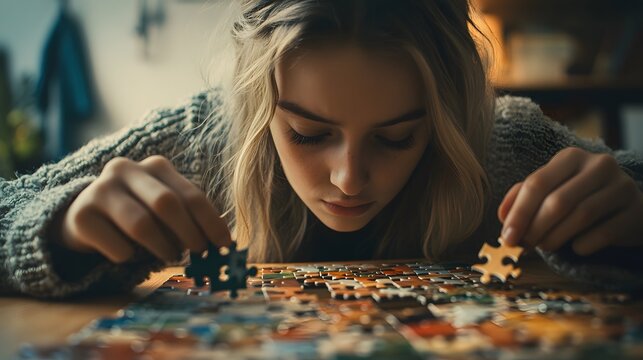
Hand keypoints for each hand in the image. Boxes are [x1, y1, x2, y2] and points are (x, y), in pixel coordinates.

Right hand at [58, 155, 231, 262]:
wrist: (84, 218)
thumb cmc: (138, 215)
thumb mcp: (164, 209)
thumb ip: (190, 219)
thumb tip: (221, 245)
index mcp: (156, 166)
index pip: (191, 194)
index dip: (211, 222)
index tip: (224, 245)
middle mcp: (126, 169)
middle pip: (166, 204)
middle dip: (188, 233)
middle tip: (198, 253)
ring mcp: (100, 189)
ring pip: (141, 224)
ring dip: (162, 247)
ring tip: (169, 256)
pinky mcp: (81, 215)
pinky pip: (117, 246)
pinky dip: (130, 257)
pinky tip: (129, 253)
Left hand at [498, 147, 642, 255]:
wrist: (629, 207)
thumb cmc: (581, 198)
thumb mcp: (552, 189)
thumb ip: (523, 198)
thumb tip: (503, 216)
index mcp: (571, 157)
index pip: (537, 183)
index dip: (519, 213)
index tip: (507, 237)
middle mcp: (598, 165)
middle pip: (558, 201)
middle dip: (535, 228)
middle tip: (523, 246)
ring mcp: (621, 186)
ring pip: (581, 216)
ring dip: (555, 237)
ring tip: (544, 247)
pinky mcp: (636, 210)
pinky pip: (604, 232)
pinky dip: (583, 245)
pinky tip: (575, 248)